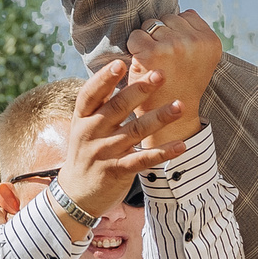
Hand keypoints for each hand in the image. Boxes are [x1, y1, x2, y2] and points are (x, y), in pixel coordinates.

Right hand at [59, 56, 184, 219]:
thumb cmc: (86, 152)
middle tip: (160, 74)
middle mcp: (90, 133)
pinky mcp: (116, 171)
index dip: (104, 78)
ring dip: (159, 117)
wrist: (76, 195)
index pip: (91, 94)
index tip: (119, 63)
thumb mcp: (84, 126)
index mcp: (82, 118)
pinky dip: (163, 152)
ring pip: (135, 131)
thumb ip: (100, 103)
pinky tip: (181, 145)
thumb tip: (117, 69)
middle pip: (117, 108)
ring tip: (179, 106)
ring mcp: (103, 153)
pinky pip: (143, 159)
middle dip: (140, 90)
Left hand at [124, 10, 223, 145]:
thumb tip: (179, 12)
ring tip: (154, 62)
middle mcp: (195, 41)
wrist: (170, 120)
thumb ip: (194, 34)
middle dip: (162, 34)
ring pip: (150, 25)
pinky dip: (133, 48)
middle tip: (164, 60)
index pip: (187, 15)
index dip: (177, 31)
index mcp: (211, 41)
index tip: (177, 52)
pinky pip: (135, 36)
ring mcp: (174, 46)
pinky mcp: (152, 53)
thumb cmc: (181, 86)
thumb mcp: (200, 59)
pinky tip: (141, 63)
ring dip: (147, 40)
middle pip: (167, 18)